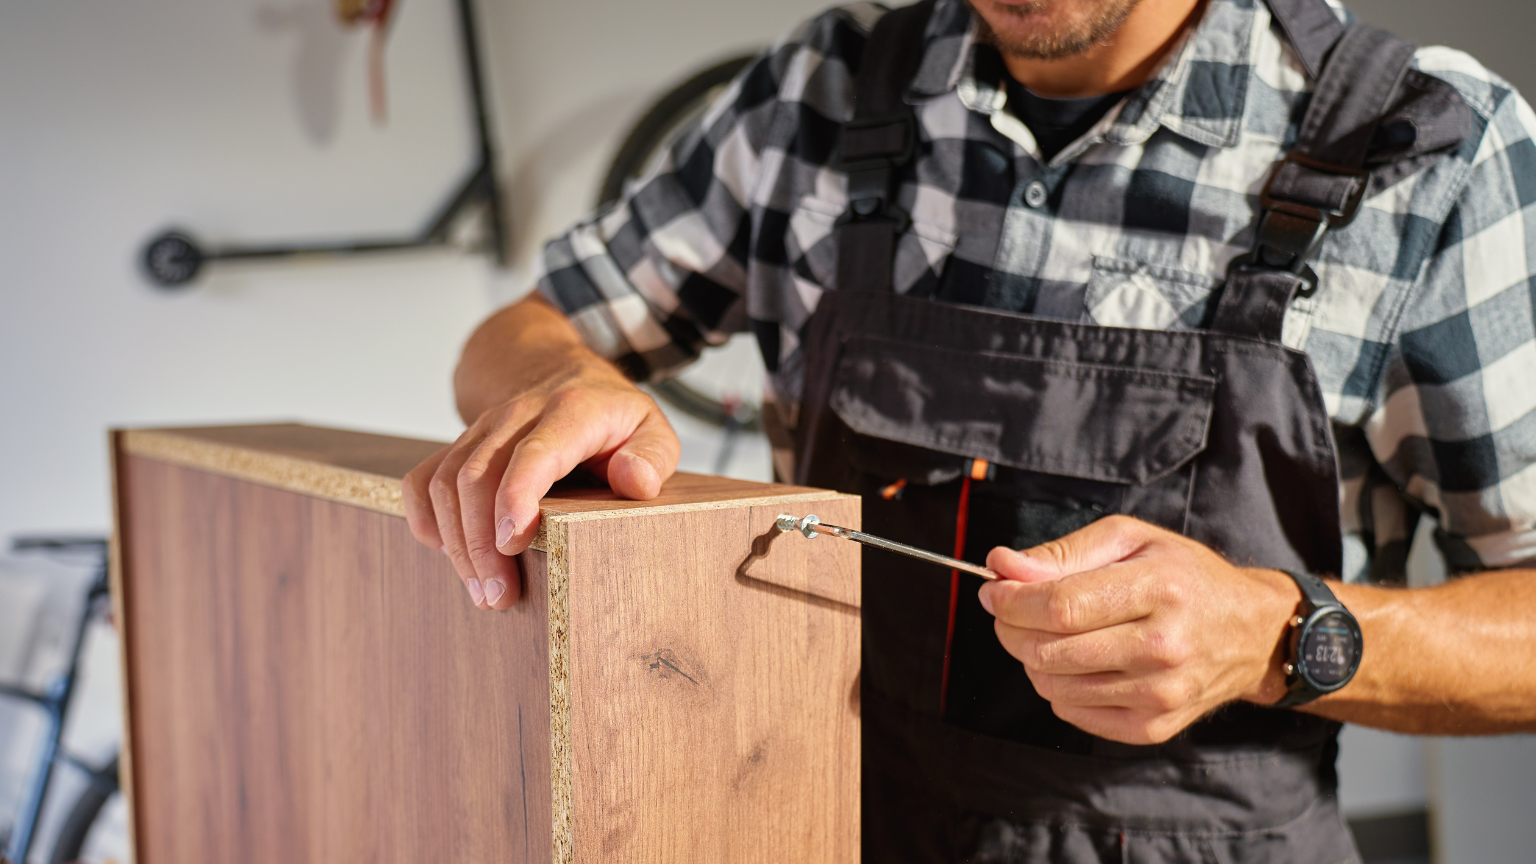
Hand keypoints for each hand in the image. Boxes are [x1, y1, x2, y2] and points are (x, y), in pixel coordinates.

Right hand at [402, 355, 679, 611]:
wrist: (562, 375)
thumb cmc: (611, 417)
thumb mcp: (652, 428)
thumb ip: (653, 456)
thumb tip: (634, 481)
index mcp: (571, 411)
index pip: (535, 452)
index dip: (516, 496)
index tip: (513, 543)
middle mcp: (518, 415)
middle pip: (479, 474)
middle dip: (482, 542)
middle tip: (499, 595)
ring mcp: (483, 429)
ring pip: (447, 481)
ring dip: (458, 542)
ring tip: (482, 590)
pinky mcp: (459, 445)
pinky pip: (424, 478)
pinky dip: (425, 517)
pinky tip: (445, 551)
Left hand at [976, 516, 1301, 744]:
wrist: (1251, 633)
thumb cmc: (1184, 577)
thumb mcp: (1131, 540)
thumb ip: (1063, 553)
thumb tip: (1002, 565)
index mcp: (1158, 590)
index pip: (1060, 606)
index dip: (1012, 600)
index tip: (993, 590)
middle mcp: (1163, 646)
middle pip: (1049, 649)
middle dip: (1011, 628)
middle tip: (1010, 611)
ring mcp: (1160, 693)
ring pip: (1054, 685)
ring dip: (1032, 658)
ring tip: (1048, 634)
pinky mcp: (1154, 727)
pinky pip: (1073, 713)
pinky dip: (1058, 687)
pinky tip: (1076, 663)